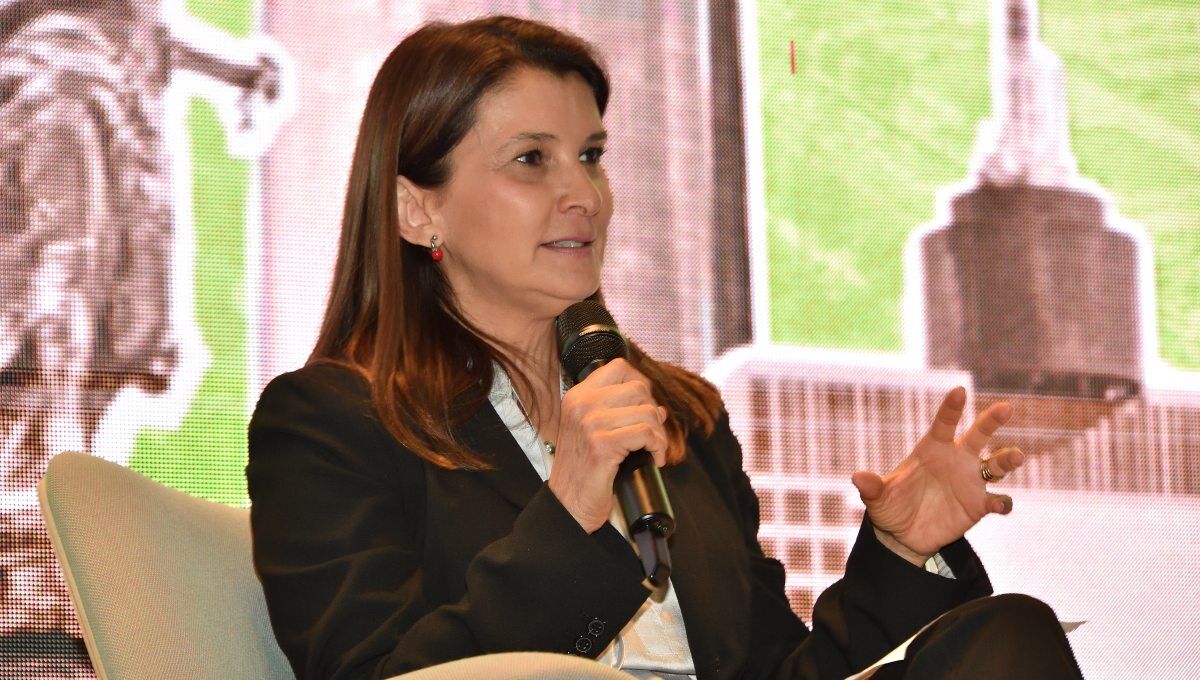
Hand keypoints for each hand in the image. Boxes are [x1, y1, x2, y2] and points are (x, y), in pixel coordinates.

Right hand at [548, 359, 668, 532]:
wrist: (568, 504)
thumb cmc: (584, 470)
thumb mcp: (595, 433)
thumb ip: (621, 414)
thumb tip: (660, 409)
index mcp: (578, 396)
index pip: (619, 367)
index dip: (641, 384)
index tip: (645, 407)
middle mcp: (581, 404)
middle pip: (638, 389)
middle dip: (653, 413)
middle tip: (652, 435)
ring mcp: (590, 423)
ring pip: (647, 411)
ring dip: (659, 434)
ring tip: (654, 449)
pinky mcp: (602, 444)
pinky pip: (646, 434)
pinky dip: (658, 447)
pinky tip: (655, 459)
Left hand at [851, 386, 1025, 565]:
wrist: (904, 536)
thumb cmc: (891, 508)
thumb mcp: (878, 498)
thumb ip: (872, 487)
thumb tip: (857, 477)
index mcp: (932, 449)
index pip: (944, 423)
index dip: (951, 407)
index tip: (959, 391)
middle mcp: (956, 460)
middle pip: (979, 435)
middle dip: (992, 420)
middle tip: (1006, 407)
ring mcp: (971, 482)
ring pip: (997, 464)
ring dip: (1008, 459)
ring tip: (1016, 456)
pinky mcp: (979, 505)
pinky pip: (998, 500)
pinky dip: (1003, 502)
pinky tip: (1001, 504)